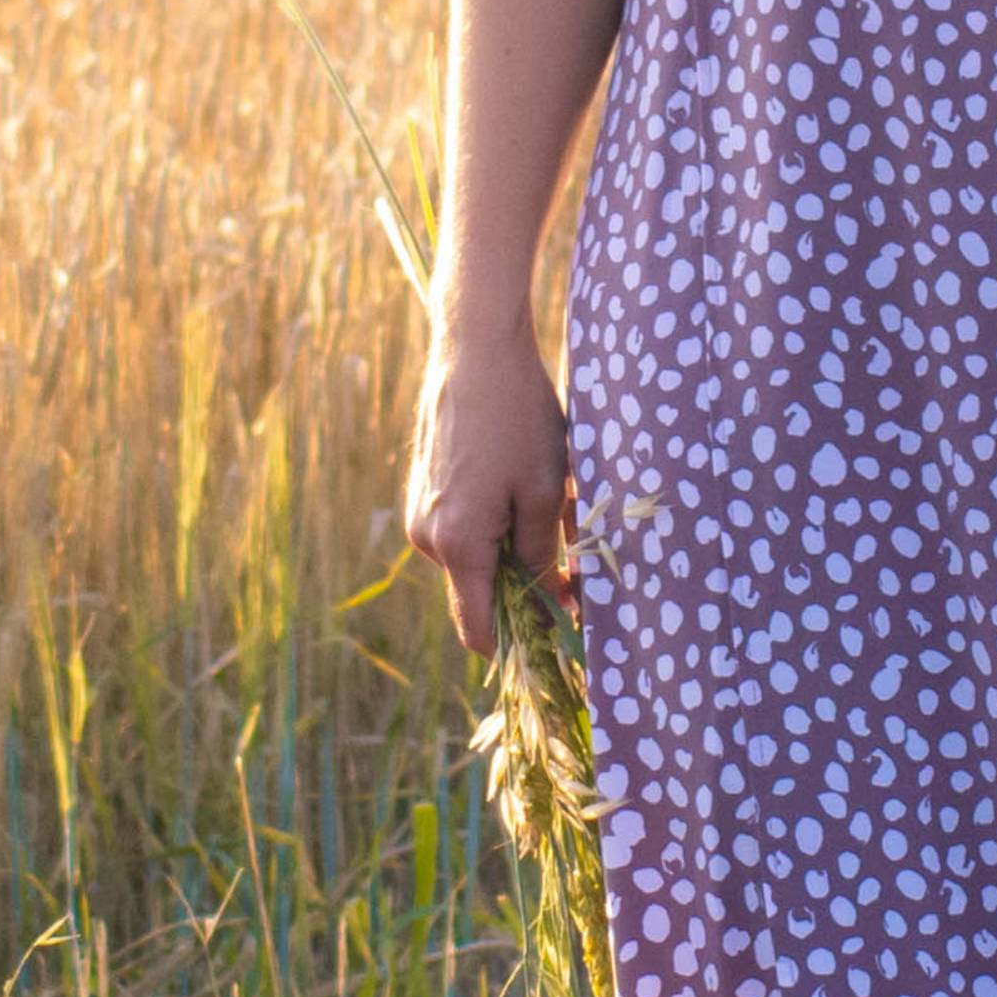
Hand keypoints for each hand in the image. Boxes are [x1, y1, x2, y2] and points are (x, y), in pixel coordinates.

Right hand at [404, 340, 575, 659]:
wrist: (474, 351)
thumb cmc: (518, 419)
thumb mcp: (544, 492)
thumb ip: (543, 557)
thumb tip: (551, 606)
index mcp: (457, 546)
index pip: (479, 630)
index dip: (519, 645)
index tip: (559, 641)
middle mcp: (427, 539)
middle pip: (479, 594)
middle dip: (525, 589)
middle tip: (577, 565)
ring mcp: (420, 515)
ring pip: (474, 561)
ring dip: (512, 552)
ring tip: (551, 507)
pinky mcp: (422, 493)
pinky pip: (462, 532)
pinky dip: (494, 527)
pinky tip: (520, 486)